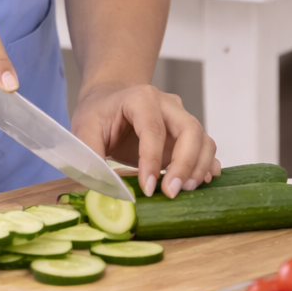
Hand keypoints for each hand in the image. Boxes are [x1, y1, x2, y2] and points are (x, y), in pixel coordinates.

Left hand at [70, 82, 219, 197]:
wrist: (110, 100)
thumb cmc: (98, 113)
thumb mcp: (84, 129)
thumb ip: (90, 156)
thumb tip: (99, 188)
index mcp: (141, 98)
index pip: (153, 129)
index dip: (152, 161)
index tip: (148, 189)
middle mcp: (168, 105)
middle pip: (190, 129)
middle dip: (185, 164)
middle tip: (172, 191)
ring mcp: (180, 118)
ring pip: (203, 139)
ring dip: (199, 167)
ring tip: (185, 190)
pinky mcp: (187, 135)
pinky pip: (205, 147)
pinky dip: (207, 165)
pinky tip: (202, 181)